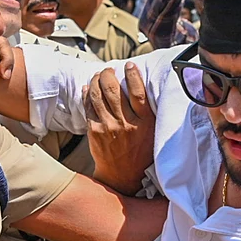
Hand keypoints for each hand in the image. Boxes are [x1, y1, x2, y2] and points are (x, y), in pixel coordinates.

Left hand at [85, 62, 155, 195]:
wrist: (122, 175)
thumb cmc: (141, 153)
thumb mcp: (153, 133)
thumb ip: (149, 113)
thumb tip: (143, 88)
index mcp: (144, 123)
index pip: (138, 92)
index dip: (133, 75)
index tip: (130, 65)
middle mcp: (126, 124)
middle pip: (114, 90)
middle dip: (109, 74)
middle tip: (109, 69)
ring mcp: (108, 127)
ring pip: (99, 95)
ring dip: (97, 81)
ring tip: (98, 75)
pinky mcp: (95, 131)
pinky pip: (89, 107)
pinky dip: (87, 94)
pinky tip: (88, 87)